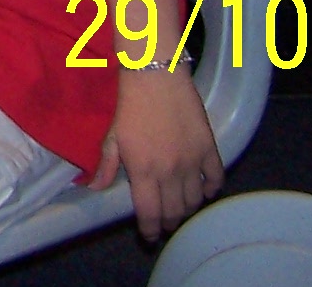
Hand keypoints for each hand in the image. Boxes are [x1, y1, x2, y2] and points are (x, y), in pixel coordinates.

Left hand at [92, 66, 222, 241]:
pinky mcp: (209, 148)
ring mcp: (192, 162)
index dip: (149, 229)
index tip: (149, 235)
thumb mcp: (112, 135)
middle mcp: (170, 172)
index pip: (150, 213)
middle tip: (165, 222)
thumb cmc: (129, 104)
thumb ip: (107, 164)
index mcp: (144, 171)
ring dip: (188, 208)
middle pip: (174, 211)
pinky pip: (216, 178)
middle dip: (169, 222)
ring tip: (181, 208)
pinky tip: (204, 190)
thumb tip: (95, 188)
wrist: (156, 74)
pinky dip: (211, 188)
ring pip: (195, 200)